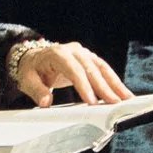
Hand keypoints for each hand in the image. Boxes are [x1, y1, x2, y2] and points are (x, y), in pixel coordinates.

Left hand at [12, 41, 134, 106]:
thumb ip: (37, 91)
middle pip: (91, 69)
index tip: (92, 101)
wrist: (34, 58)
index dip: (84, 86)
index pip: (74, 70)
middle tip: (114, 102)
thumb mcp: (27, 80)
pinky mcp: (90, 59)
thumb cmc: (31, 70)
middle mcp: (73, 50)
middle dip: (104, 87)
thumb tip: (46, 102)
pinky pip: (103, 69)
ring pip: (102, 67)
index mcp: (58, 53)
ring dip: (114, 83)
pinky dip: (113, 80)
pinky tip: (121, 91)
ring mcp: (83, 53)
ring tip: (126, 97)